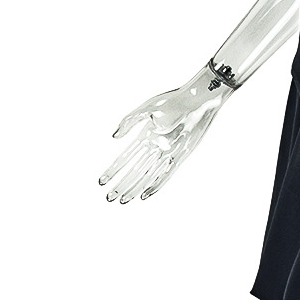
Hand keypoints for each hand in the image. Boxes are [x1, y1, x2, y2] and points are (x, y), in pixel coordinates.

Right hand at [98, 65, 232, 202]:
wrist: (198, 100)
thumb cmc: (174, 100)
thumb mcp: (147, 108)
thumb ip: (129, 121)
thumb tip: (113, 137)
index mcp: (147, 134)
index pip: (126, 157)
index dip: (114, 169)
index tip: (102, 181)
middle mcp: (156, 145)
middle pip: (135, 170)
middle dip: (122, 184)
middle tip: (109, 198)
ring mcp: (168, 151)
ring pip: (148, 175)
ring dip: (135, 187)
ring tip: (123, 200)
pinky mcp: (181, 155)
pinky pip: (167, 174)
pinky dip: (156, 184)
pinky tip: (145, 195)